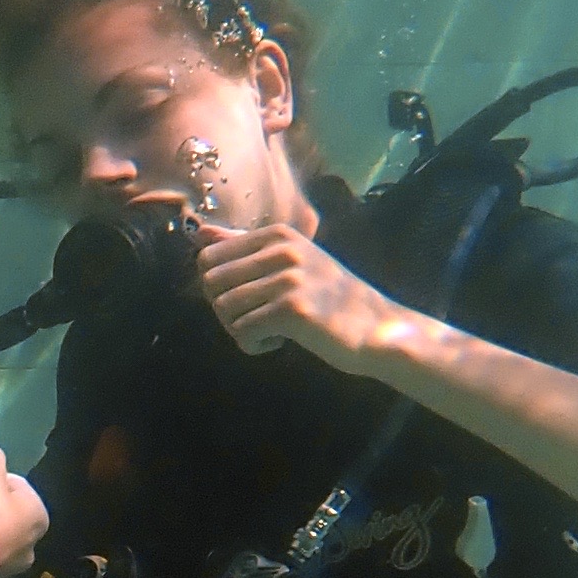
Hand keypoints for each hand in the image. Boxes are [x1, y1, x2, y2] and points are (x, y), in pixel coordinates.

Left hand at [200, 224, 411, 366]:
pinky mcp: (292, 309)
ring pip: (224, 309)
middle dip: (224, 309)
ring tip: (272, 331)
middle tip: (256, 320)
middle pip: (211, 282)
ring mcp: (288, 278)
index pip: (208, 256)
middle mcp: (282, 249)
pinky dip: (254, 345)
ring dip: (240, 329)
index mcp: (277, 234)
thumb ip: (243, 247)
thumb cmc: (331, 300)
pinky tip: (280, 342)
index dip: (219, 287)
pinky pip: (242, 331)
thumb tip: (199, 231)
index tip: (250, 300)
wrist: (377, 330)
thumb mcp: (291, 262)